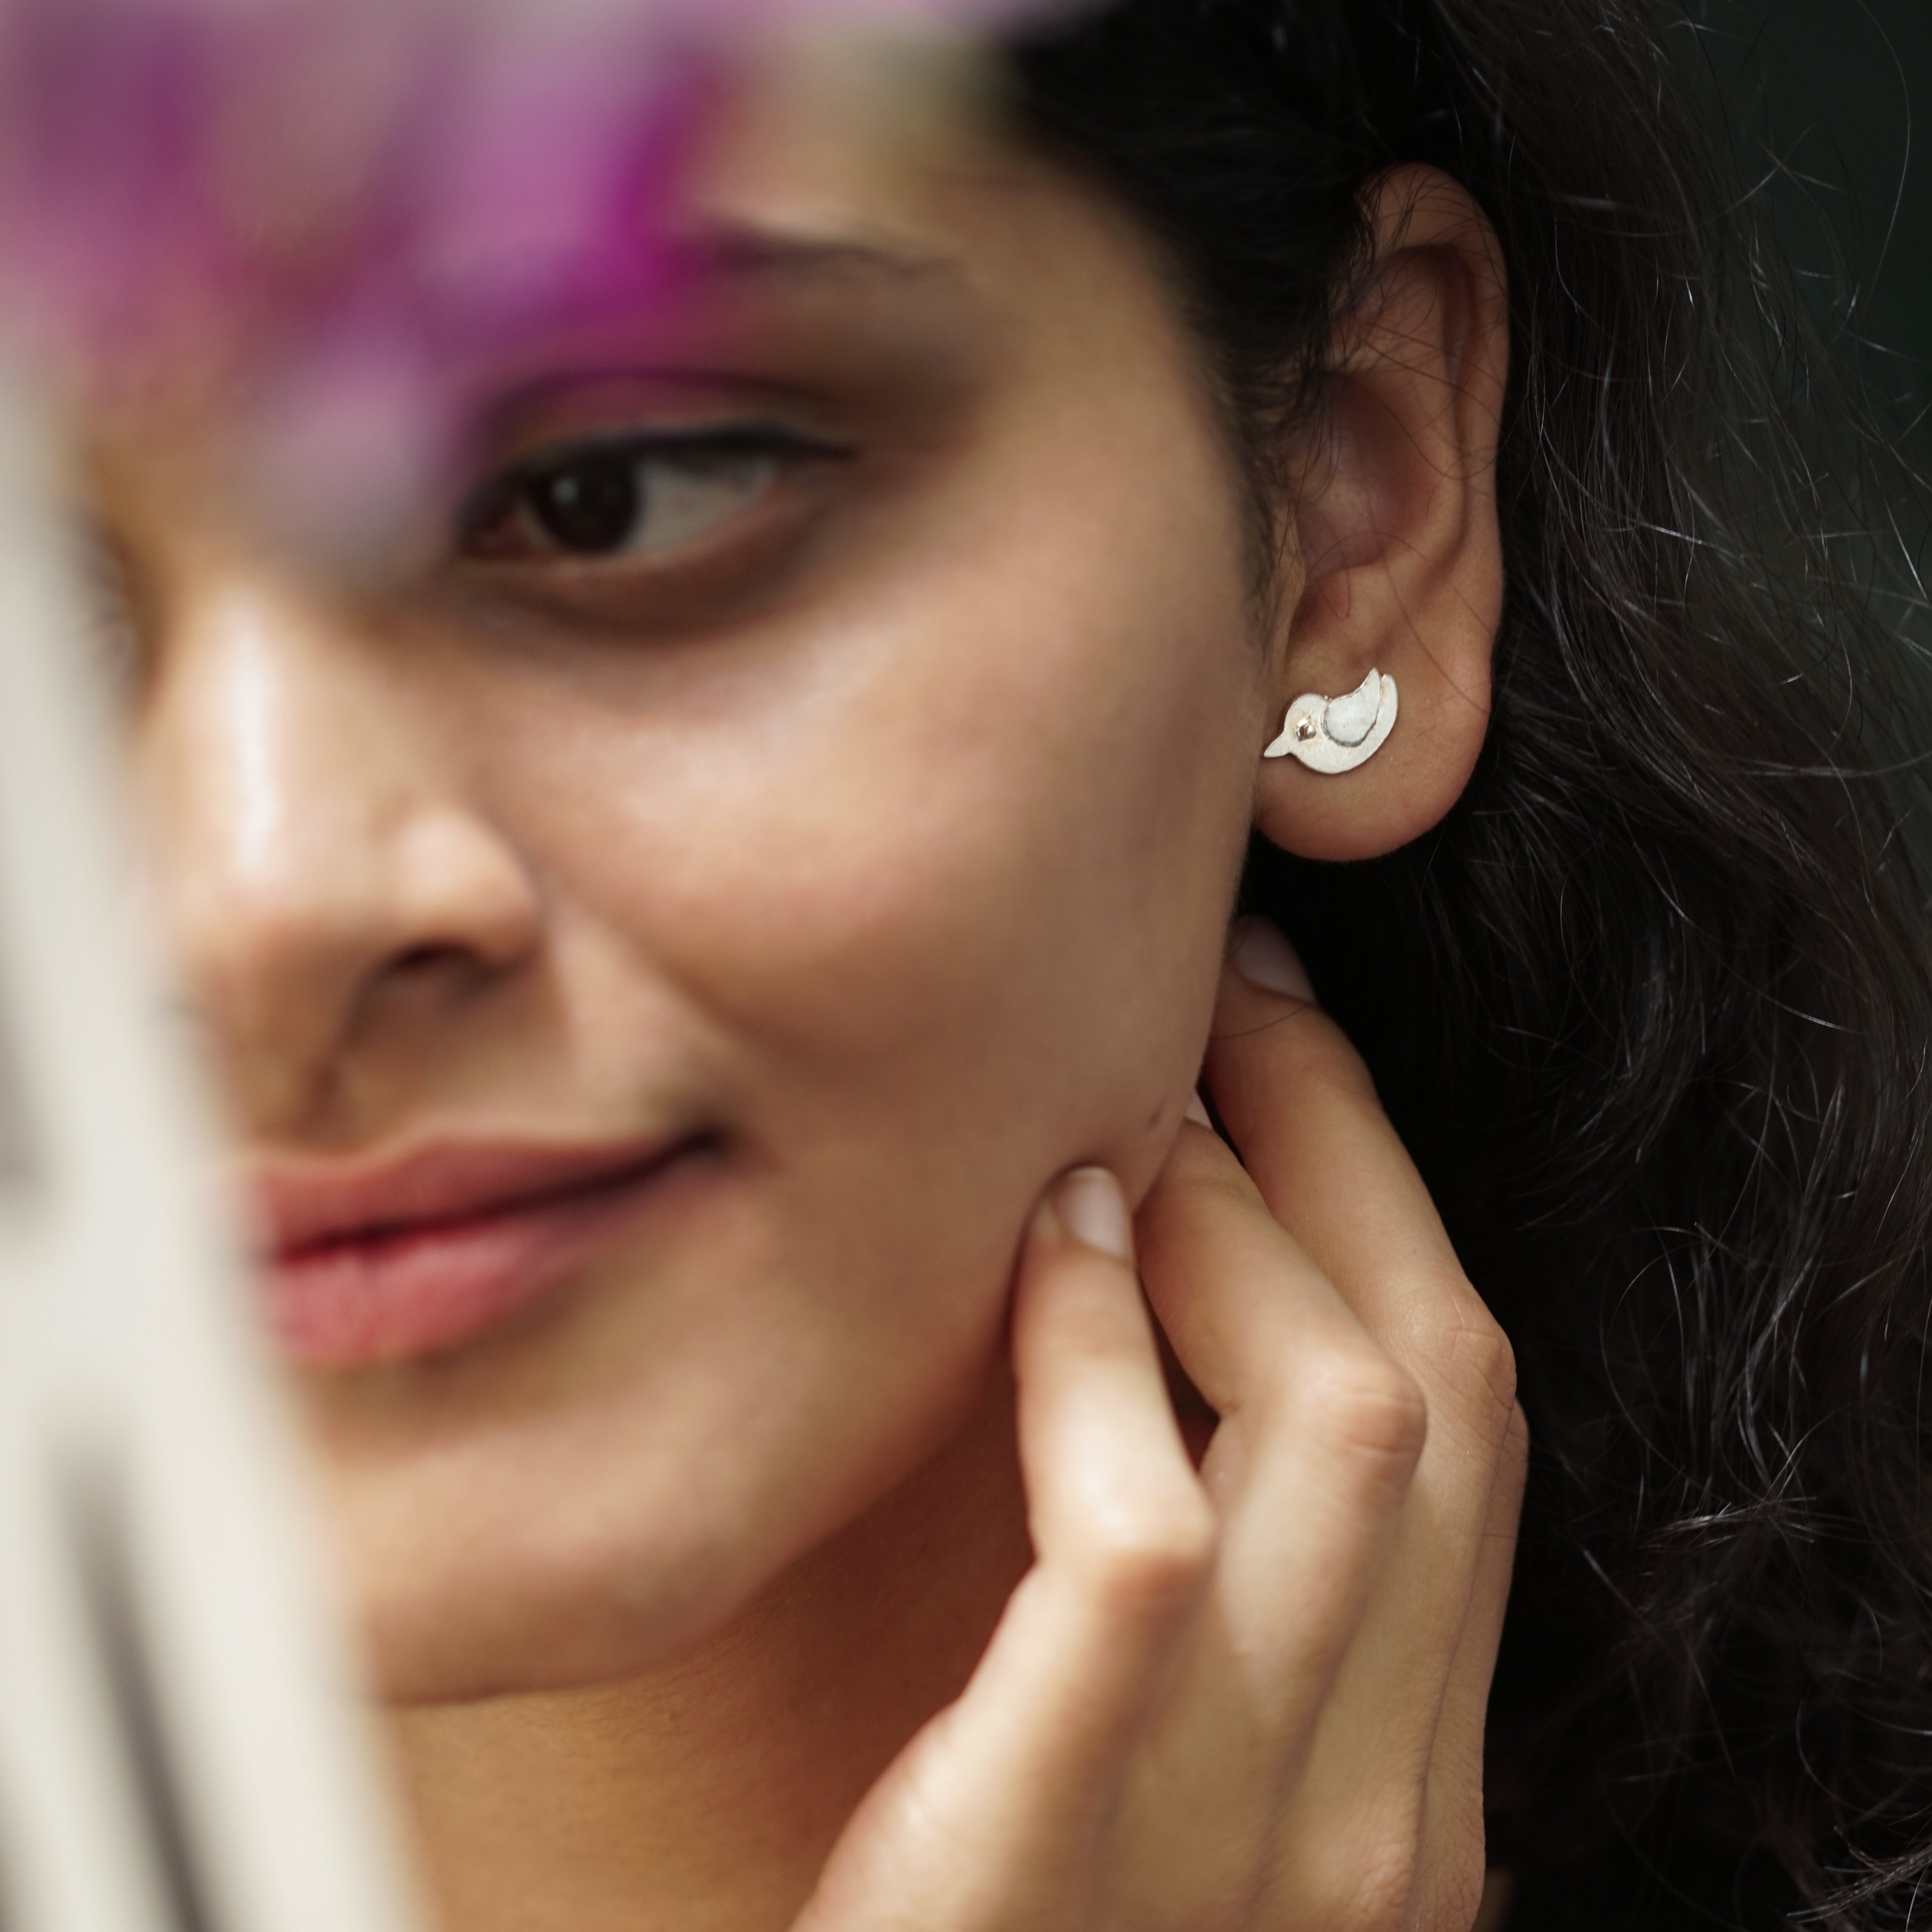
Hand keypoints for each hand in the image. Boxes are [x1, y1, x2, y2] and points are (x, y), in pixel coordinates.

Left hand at [795, 918, 1527, 1931]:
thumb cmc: (1022, 1911)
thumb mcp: (1187, 1751)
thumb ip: (1234, 1573)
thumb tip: (1205, 1280)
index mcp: (1415, 1770)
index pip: (1473, 1411)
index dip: (1391, 1196)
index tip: (1294, 1053)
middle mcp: (1383, 1806)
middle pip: (1436, 1379)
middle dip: (1337, 1152)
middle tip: (1222, 1014)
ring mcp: (1253, 1835)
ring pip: (1339, 1423)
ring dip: (1235, 1219)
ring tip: (1134, 1117)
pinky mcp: (1067, 1837)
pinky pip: (1143, 1532)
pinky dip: (1103, 1354)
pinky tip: (1055, 1246)